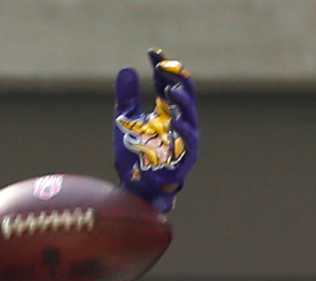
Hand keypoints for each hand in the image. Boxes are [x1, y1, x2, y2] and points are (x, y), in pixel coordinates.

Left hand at [114, 50, 197, 213]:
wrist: (133, 191)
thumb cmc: (133, 157)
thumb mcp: (126, 122)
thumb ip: (127, 98)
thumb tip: (125, 69)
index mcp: (170, 113)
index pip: (170, 84)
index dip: (163, 68)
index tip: (151, 52)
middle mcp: (181, 124)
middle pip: (185, 96)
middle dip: (177, 80)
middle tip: (164, 65)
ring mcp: (185, 142)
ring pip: (190, 117)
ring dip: (182, 103)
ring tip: (171, 89)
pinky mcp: (185, 160)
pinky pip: (188, 143)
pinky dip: (182, 130)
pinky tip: (174, 119)